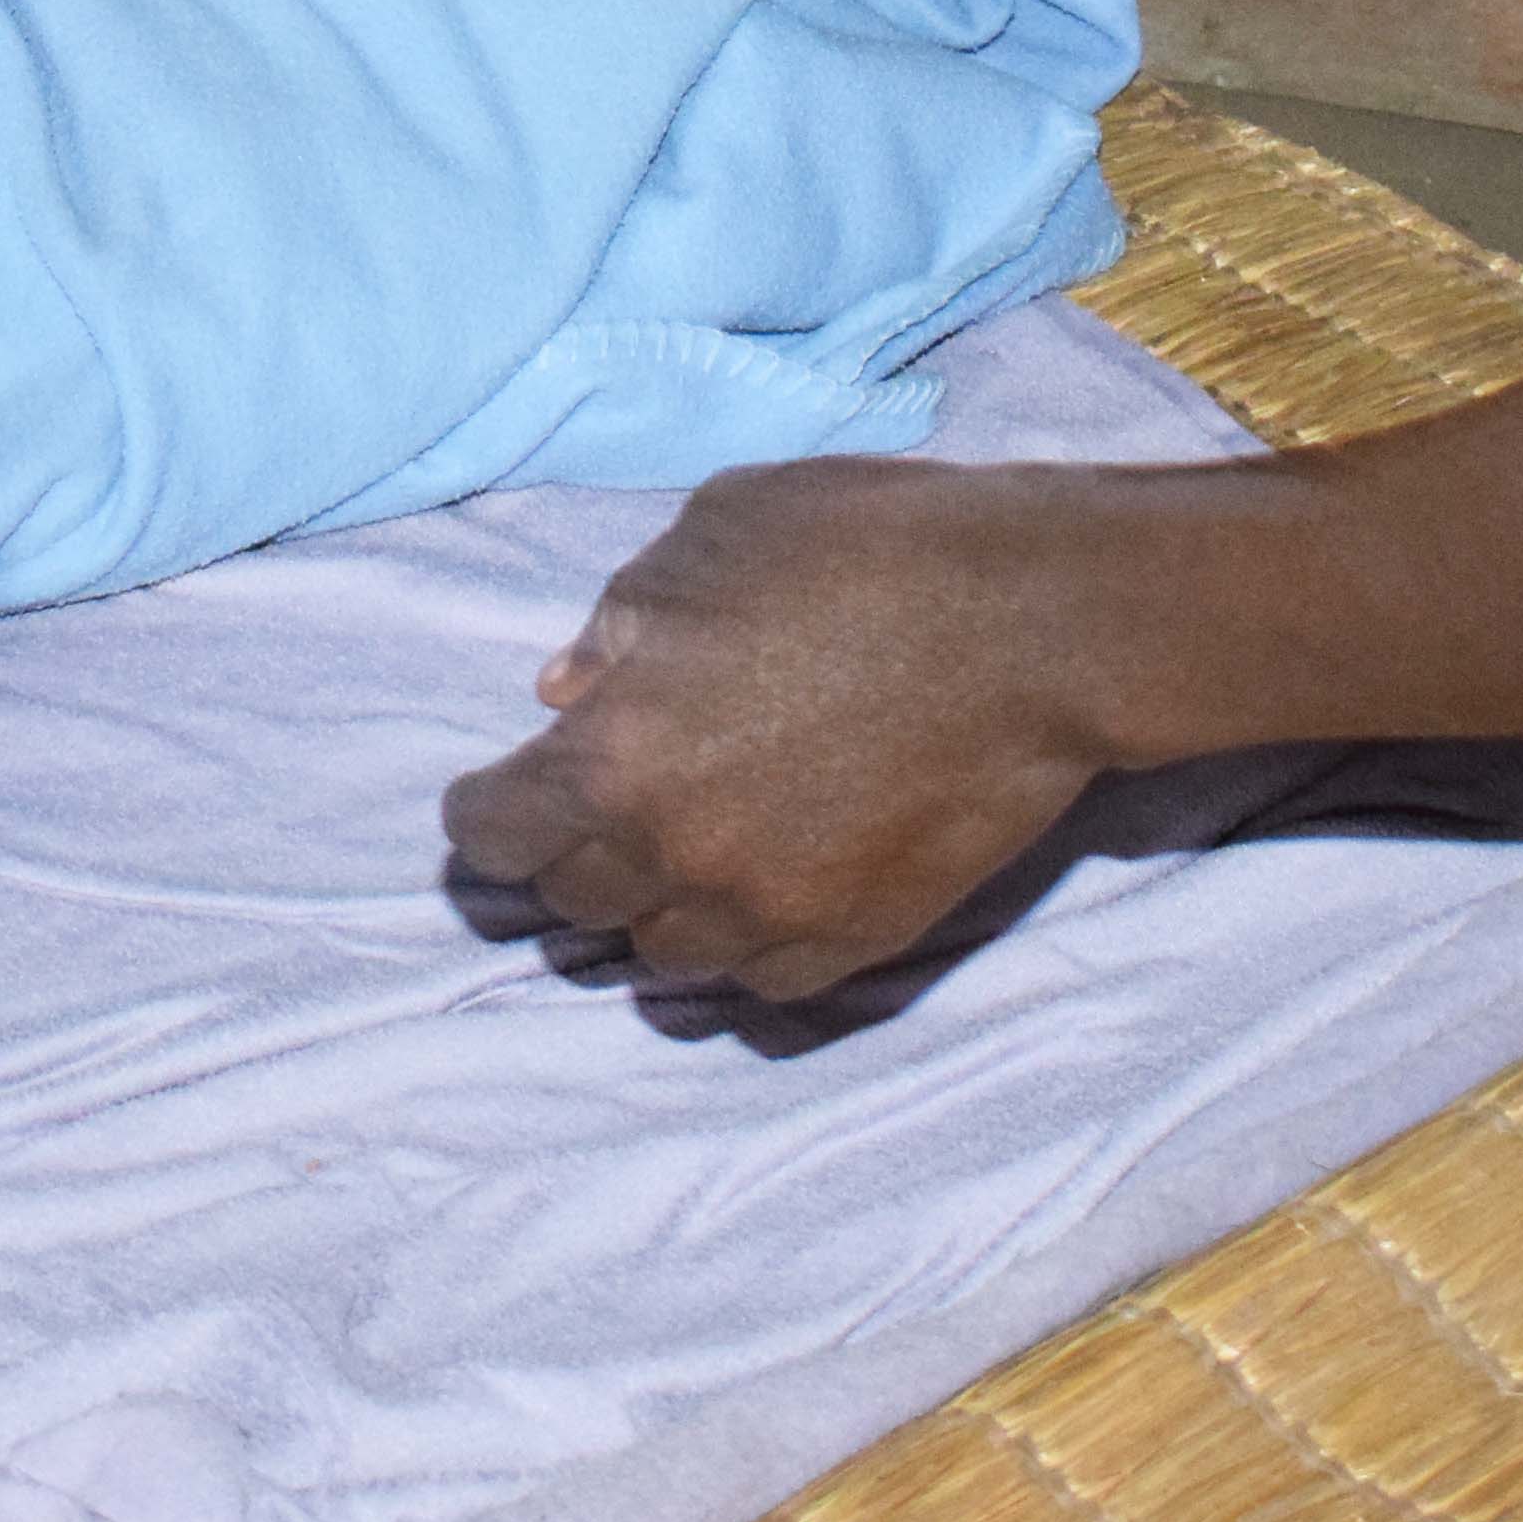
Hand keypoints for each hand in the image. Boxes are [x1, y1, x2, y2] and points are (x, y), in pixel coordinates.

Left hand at [442, 457, 1122, 999]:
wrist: (1038, 623)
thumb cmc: (868, 548)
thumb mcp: (710, 537)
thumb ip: (620, 625)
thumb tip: (563, 694)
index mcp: (615, 754)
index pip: (490, 835)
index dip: (484, 811)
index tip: (499, 793)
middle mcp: (675, 854)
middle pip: (567, 904)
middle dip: (561, 861)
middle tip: (584, 821)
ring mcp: (767, 911)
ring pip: (657, 959)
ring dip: (645, 912)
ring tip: (667, 862)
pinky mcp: (851, 939)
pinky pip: (754, 984)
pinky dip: (733, 948)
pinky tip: (745, 898)